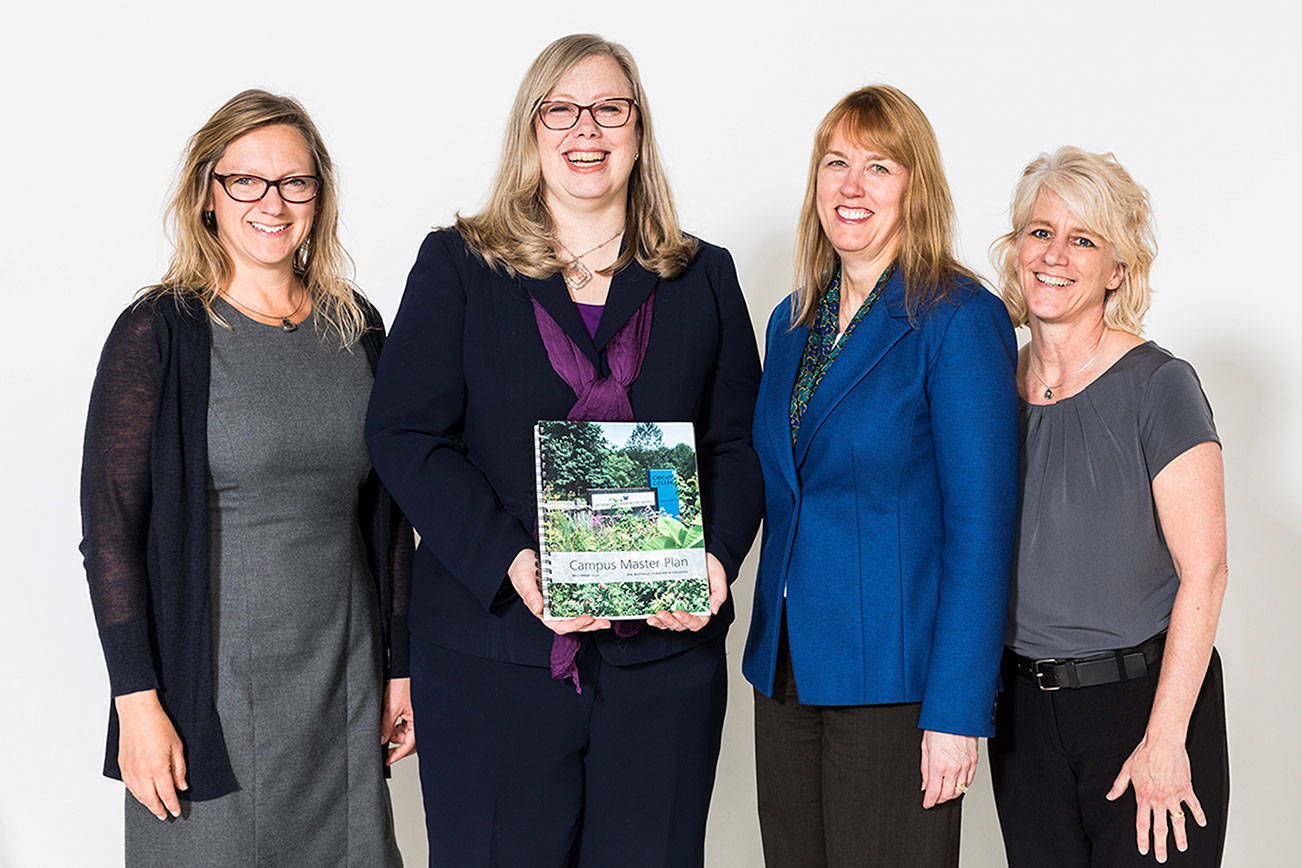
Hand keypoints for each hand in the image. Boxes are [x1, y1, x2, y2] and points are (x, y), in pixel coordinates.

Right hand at [115, 690, 187, 819]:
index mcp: (158, 768)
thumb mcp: (177, 746)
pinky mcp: (123, 766)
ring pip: (138, 795)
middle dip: (158, 809)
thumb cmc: (158, 725)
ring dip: (147, 804)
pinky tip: (141, 794)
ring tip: (154, 808)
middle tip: (164, 815)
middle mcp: (142, 772)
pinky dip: (136, 794)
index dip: (172, 805)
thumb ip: (179, 769)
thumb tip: (182, 786)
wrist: (138, 713)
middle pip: (150, 799)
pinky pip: (129, 786)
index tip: (176, 812)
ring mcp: (130, 770)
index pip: (167, 794)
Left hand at [381, 677, 415, 764]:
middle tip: (384, 750)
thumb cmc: (403, 683)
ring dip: (395, 734)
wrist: (404, 668)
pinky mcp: (412, 711)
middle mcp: (419, 719)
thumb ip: (386, 726)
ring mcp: (416, 715)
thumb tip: (382, 740)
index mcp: (419, 721)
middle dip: (396, 745)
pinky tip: (388, 724)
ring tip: (384, 730)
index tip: (388, 760)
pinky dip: (396, 726)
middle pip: (409, 741)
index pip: (409, 744)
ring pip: (406, 733)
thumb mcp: (391, 707)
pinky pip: (405, 724)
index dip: (397, 754)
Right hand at [508, 548, 610, 634]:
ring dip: (592, 619)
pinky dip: (589, 605)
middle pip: (572, 623)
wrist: (521, 557)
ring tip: (606, 617)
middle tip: (604, 622)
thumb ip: (530, 594)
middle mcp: (552, 609)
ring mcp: (559, 602)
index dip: (574, 624)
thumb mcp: (524, 579)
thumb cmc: (520, 569)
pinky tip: (599, 603)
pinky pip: (578, 603)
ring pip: (577, 615)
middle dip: (589, 625)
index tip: (587, 618)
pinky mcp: (565, 594)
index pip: (558, 624)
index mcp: (541, 610)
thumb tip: (537, 609)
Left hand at [646, 552, 727, 631]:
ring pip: (669, 623)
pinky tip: (649, 615)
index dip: (687, 620)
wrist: (701, 556)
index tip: (678, 613)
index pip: (696, 622)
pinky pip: (662, 615)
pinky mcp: (668, 603)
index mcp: (704, 609)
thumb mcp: (719, 578)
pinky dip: (656, 618)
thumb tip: (714, 610)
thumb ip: (719, 594)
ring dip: (660, 623)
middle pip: (680, 625)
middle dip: (669, 621)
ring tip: (652, 618)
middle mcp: (690, 612)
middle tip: (661, 614)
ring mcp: (678, 608)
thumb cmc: (711, 568)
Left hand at [920, 729, 976, 807]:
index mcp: (939, 764)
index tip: (927, 804)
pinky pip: (969, 781)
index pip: (934, 792)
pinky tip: (956, 783)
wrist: (955, 714)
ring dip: (951, 794)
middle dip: (939, 799)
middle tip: (934, 798)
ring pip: (960, 790)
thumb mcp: (925, 747)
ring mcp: (966, 766)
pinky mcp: (974, 762)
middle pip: (947, 795)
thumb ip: (925, 769)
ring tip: (943, 792)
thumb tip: (925, 784)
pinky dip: (962, 785)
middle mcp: (954, 768)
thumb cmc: (939, 726)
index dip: (929, 801)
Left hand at [1106, 734, 1206, 862]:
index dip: (1143, 838)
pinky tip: (1202, 823)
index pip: (1142, 823)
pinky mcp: (1186, 789)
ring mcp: (1174, 796)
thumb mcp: (1126, 770)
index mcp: (1143, 796)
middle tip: (1161, 857)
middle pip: (1160, 828)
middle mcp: (1159, 799)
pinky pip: (1194, 806)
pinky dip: (1199, 815)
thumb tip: (1110, 796)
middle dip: (1160, 845)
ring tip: (1182, 847)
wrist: (1162, 743)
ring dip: (1180, 836)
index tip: (1144, 849)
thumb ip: (1118, 786)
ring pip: (1178, 821)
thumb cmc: (1144, 754)